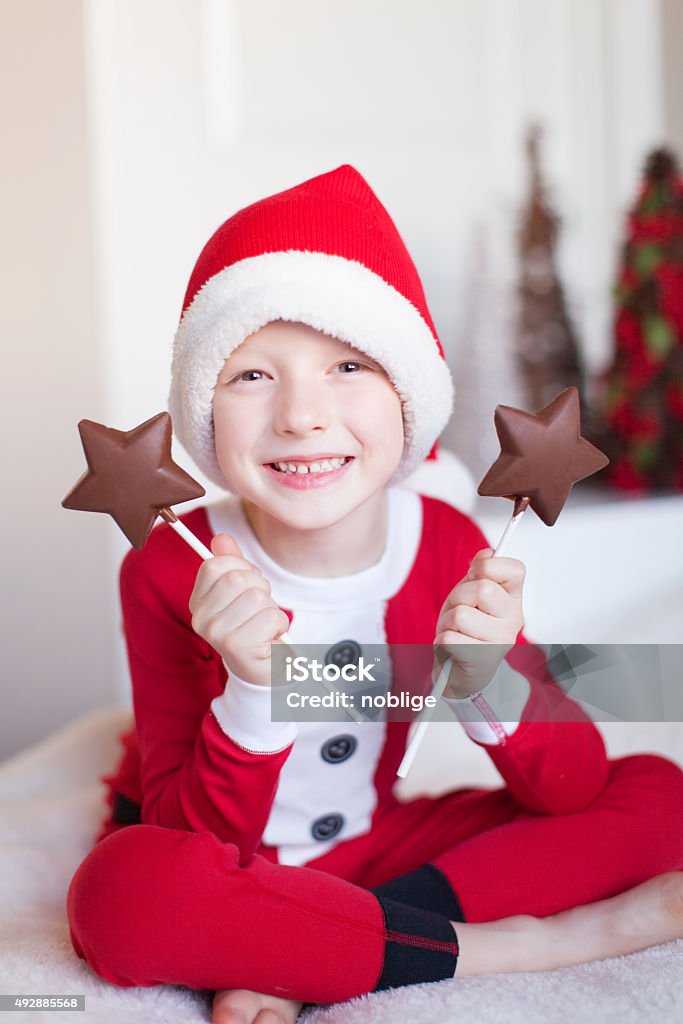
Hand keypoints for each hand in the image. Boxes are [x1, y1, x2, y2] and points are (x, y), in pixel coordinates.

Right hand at [189, 534, 288, 686]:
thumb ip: (232, 563)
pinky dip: (279, 624)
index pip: (215, 565)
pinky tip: (270, 637)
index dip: (241, 567)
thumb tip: (222, 538)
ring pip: (257, 597)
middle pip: (238, 578)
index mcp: (198, 602)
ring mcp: (216, 633)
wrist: (264, 670)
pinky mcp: (237, 646)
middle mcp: (201, 618)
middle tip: (259, 608)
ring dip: (271, 608)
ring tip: (264, 624)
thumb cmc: (254, 627)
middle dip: (260, 588)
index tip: (248, 584)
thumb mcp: (243, 592)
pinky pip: (270, 616)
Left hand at [433, 547, 524, 698]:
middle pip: (482, 588)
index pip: (515, 569)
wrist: (462, 669)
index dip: (490, 565)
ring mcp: (501, 641)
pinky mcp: (482, 660)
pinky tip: (452, 647)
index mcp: (513, 598)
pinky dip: (442, 641)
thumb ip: (478, 573)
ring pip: (461, 615)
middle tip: (458, 609)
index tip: (477, 573)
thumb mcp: (469, 594)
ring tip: (455, 630)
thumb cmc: (466, 628)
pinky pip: (449, 638)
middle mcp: (514, 619)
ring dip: (447, 621)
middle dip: (459, 596)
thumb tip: (487, 553)